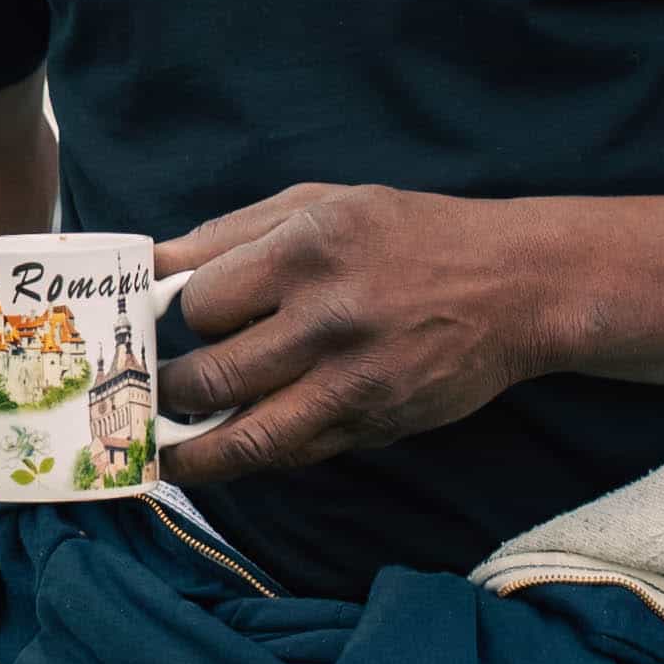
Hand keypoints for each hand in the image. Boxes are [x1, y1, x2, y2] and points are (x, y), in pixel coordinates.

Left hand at [152, 183, 541, 485]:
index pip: (202, 304)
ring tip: (162, 454)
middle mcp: (327, 318)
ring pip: (244, 439)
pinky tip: (231, 450)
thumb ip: (229, 234)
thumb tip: (148, 267)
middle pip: (209, 377)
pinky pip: (295, 455)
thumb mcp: (320, 205)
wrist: (515, 283)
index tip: (184, 322)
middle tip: (153, 393)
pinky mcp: (375, 425)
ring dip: (191, 454)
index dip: (183, 317)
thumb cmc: (407, 236)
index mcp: (307, 250)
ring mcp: (353, 381)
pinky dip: (255, 458)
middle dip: (169, 391)